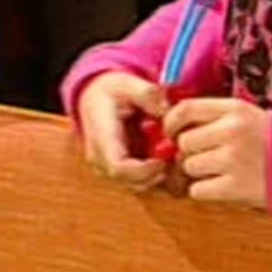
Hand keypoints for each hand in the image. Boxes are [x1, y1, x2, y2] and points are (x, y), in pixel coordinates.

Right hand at [76, 71, 171, 190]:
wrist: (94, 99)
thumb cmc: (110, 92)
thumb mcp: (127, 83)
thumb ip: (147, 94)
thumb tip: (167, 110)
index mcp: (101, 138)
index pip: (118, 168)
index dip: (144, 171)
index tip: (163, 161)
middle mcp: (101, 159)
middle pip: (132, 184)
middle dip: (159, 176)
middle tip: (177, 161)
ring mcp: (110, 169)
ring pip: (140, 188)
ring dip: (161, 178)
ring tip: (175, 159)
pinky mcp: (121, 173)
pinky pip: (142, 184)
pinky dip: (159, 177)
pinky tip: (170, 161)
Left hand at [165, 97, 270, 208]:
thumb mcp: (249, 116)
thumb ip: (216, 118)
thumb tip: (177, 128)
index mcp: (234, 109)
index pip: (185, 109)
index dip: (172, 122)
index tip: (171, 132)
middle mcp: (231, 131)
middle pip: (184, 141)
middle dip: (191, 151)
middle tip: (206, 157)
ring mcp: (233, 160)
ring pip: (189, 166)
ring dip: (199, 172)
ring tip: (220, 173)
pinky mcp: (236, 187)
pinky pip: (199, 190)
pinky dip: (206, 191)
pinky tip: (224, 187)